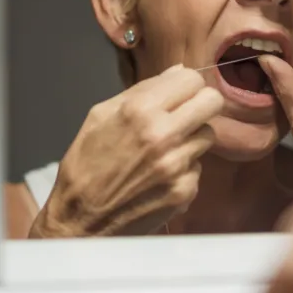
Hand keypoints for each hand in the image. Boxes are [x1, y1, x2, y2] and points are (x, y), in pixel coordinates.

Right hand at [29, 65, 224, 236]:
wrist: (80, 220)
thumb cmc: (85, 166)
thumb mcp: (100, 116)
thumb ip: (142, 90)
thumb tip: (178, 73)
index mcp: (139, 110)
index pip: (192, 79)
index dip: (186, 85)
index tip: (179, 94)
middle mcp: (163, 135)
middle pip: (212, 102)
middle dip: (200, 105)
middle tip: (185, 115)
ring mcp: (177, 165)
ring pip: (208, 135)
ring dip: (191, 138)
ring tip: (164, 149)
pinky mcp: (185, 190)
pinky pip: (197, 167)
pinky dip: (183, 169)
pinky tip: (159, 176)